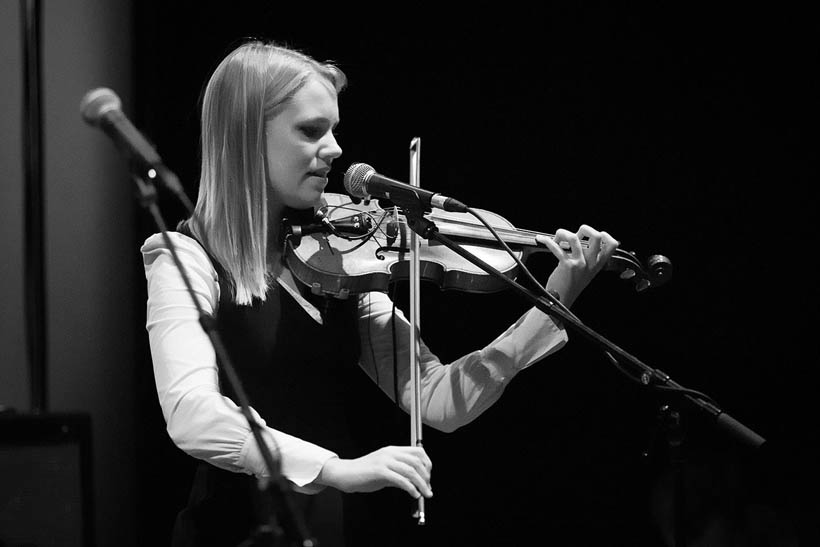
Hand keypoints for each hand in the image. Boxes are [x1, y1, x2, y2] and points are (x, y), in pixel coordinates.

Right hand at [316, 446, 432, 498]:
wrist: (346, 474)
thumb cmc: (365, 474)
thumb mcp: (386, 471)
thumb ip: (400, 474)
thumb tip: (416, 484)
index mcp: (393, 450)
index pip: (418, 451)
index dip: (427, 464)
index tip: (428, 477)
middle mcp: (390, 453)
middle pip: (417, 461)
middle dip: (426, 477)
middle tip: (428, 489)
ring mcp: (385, 461)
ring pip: (410, 470)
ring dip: (421, 484)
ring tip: (424, 494)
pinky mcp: (379, 471)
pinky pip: (400, 479)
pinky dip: (410, 488)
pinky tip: (413, 494)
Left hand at [536, 224, 618, 307]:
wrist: (561, 301)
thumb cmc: (570, 286)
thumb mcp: (585, 272)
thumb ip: (586, 258)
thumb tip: (579, 239)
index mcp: (597, 264)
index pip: (612, 245)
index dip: (604, 235)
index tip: (590, 236)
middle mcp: (591, 263)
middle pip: (597, 236)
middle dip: (584, 229)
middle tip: (574, 235)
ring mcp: (580, 264)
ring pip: (574, 238)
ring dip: (562, 233)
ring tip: (556, 238)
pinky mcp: (567, 266)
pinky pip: (557, 247)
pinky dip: (547, 241)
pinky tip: (542, 240)